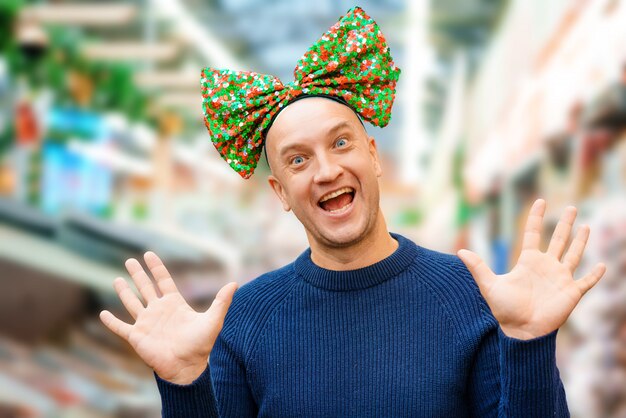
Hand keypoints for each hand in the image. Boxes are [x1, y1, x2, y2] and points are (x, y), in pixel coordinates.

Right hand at [99, 251, 237, 383]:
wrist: (187, 366)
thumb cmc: (201, 345)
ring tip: (117, 279)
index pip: (163, 280)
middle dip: (138, 274)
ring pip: (132, 303)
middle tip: (129, 260)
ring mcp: (147, 323)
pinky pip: (121, 327)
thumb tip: (235, 283)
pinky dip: (111, 321)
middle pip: (145, 288)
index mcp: (174, 304)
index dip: (156, 267)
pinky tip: (102, 314)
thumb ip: (221, 301)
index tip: (149, 254)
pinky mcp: (137, 336)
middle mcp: (159, 311)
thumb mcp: (213, 320)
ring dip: (124, 292)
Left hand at [458, 199, 605, 339]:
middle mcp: (546, 267)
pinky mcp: (571, 293)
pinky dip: (595, 274)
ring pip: (574, 255)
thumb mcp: (489, 285)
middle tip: (572, 207)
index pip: (534, 234)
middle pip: (558, 240)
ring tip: (586, 226)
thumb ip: (478, 267)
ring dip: (581, 241)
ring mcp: (560, 279)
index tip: (541, 201)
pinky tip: (602, 265)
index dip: (537, 218)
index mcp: (528, 262)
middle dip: (566, 224)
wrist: (520, 331)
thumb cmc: (504, 309)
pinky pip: (586, 281)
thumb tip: (460, 251)